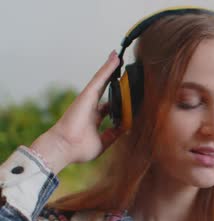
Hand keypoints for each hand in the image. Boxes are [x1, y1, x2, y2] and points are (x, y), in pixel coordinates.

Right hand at [31, 51, 123, 172]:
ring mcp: (88, 99)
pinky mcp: (87, 94)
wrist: (64, 148)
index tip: (124, 96)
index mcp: (93, 119)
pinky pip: (100, 78)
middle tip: (120, 67)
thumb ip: (113, 134)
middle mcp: (90, 107)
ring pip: (102, 79)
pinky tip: (115, 58)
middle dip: (112, 78)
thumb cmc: (78, 148)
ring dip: (110, 67)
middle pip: (104, 88)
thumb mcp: (103, 142)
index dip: (116, 100)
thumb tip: (125, 128)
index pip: (107, 106)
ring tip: (119, 56)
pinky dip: (107, 68)